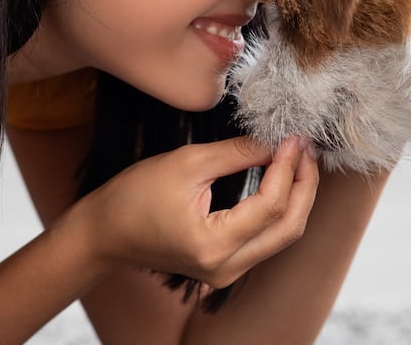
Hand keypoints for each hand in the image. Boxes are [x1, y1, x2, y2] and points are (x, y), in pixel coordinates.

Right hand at [69, 135, 318, 288]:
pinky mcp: (226, 266)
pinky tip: (282, 178)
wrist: (105, 233)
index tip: (294, 137)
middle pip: (289, 227)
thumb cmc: (134, 197)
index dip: (289, 167)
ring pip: (283, 236)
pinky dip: (280, 208)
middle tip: (306, 147)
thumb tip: (277, 140)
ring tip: (299, 158)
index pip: (271, 205)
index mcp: (214, 245)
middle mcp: (226, 268)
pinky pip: (267, 239)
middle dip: (304, 184)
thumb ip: (236, 152)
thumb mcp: (187, 163)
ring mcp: (227, 273)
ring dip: (297, 196)